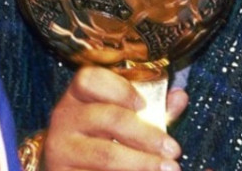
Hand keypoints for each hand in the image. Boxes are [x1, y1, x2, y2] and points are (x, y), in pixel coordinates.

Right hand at [41, 66, 188, 170]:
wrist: (71, 167)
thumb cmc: (104, 135)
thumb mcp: (125, 115)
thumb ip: (154, 107)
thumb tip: (180, 97)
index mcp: (78, 94)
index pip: (90, 79)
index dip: (119, 89)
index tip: (144, 104)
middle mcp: (64, 117)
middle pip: (108, 118)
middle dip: (146, 134)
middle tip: (174, 150)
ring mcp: (61, 148)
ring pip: (105, 154)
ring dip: (142, 162)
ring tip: (168, 168)